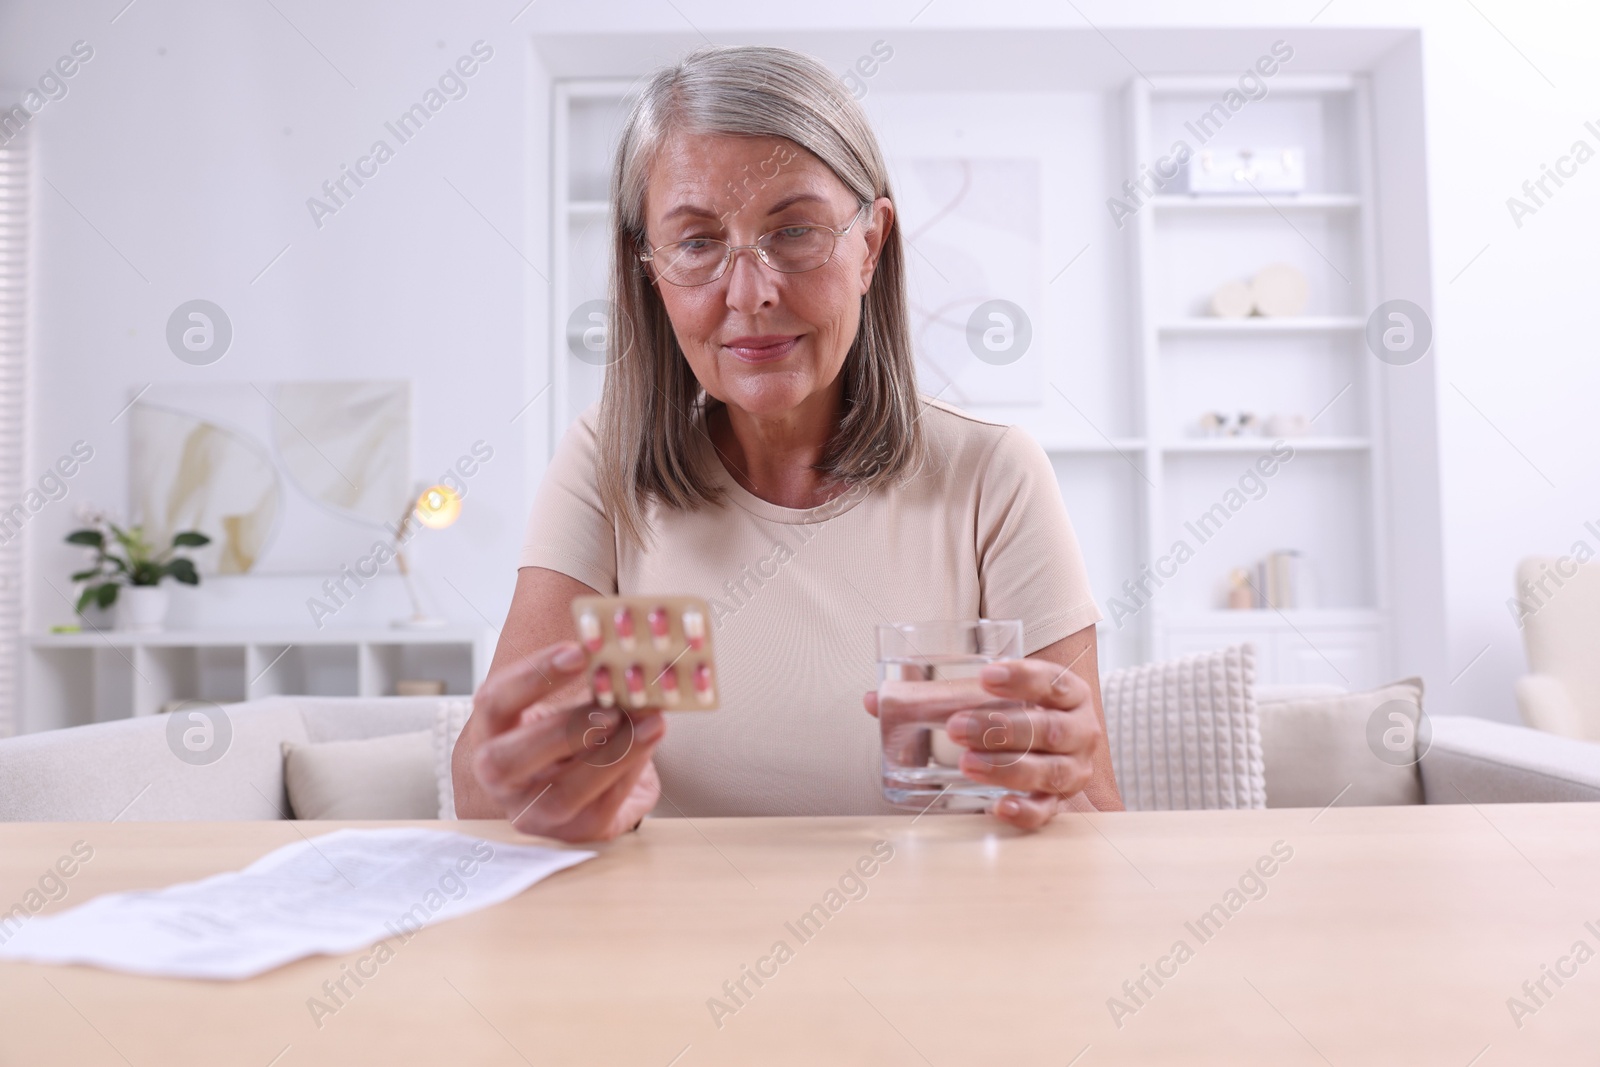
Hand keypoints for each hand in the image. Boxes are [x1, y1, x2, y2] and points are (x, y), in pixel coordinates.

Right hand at [470, 640, 665, 842]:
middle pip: (505, 761)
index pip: (494, 702)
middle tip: (611, 708)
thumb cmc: (576, 735)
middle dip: (562, 731)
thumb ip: (593, 685)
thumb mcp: (574, 703)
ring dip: (611, 754)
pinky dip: (631, 770)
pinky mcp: (573, 833)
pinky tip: (650, 741)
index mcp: (492, 732)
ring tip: (649, 721)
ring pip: (561, 794)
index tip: (578, 653)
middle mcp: (500, 779)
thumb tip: (630, 662)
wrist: (597, 783)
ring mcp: (532, 813)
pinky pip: (601, 806)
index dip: (534, 676)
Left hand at [863, 658, 1100, 830]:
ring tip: (965, 763)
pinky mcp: (1060, 802)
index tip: (985, 676)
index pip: (1051, 680)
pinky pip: (1046, 811)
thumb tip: (874, 700)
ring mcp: (1073, 769)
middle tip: (956, 727)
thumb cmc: (1016, 714)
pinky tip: (995, 805)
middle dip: (1001, 727)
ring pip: (1049, 771)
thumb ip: (935, 695)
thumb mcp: (990, 697)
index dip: (1022, 677)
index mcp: (1067, 693)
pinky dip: (1022, 810)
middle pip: (1049, 728)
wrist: (1053, 747)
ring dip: (1006, 767)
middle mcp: (1079, 730)